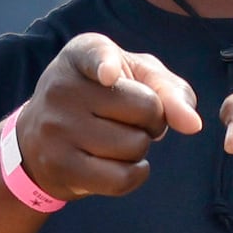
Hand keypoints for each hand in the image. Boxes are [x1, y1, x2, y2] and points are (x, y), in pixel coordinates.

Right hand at [13, 33, 201, 203]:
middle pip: (146, 109)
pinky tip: (123, 164)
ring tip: (117, 138)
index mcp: (80, 54)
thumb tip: (192, 124)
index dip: (106, 64)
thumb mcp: (134, 78)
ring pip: (135, 146)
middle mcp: (62, 87)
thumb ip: (170, 90)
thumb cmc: (102, 100)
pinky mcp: (59, 166)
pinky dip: (135, 174)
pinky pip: (122, 178)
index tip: (108, 75)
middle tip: (129, 119)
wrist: (39, 139)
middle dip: (153, 119)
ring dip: (140, 148)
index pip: (95, 55)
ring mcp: (57, 129)